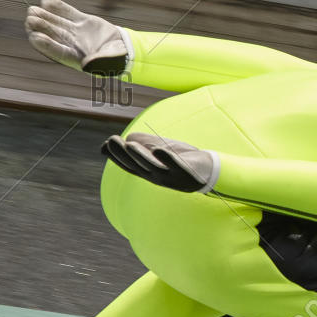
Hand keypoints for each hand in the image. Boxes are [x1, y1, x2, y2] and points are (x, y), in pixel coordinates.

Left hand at [26, 0, 130, 74]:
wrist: (125, 49)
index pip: (57, 51)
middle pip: (53, 35)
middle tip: (30, 19)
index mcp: (76, 58)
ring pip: (57, 23)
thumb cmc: (116, 60)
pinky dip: (58, 7)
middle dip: (41, 27)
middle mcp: (72, 44)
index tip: (35, 37)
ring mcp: (76, 32)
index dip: (46, 45)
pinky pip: (68, 13)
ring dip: (45, 16)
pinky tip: (46, 1)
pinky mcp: (83, 21)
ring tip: (32, 9)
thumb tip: (89, 64)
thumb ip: (98, 63)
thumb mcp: (109, 63)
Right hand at [102, 133, 219, 192]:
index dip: (117, 156)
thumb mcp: (155, 149)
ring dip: (141, 156)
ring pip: (153, 167)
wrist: (208, 171)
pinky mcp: (187, 174)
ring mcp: (172, 177)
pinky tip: (160, 150)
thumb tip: (113, 144)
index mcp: (148, 172)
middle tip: (112, 140)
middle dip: (124, 154)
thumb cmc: (180, 159)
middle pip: (138, 166)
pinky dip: (168, 159)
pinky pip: (177, 166)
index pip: (129, 165)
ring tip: (130, 144)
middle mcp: (157, 177)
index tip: (108, 143)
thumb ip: (139, 145)